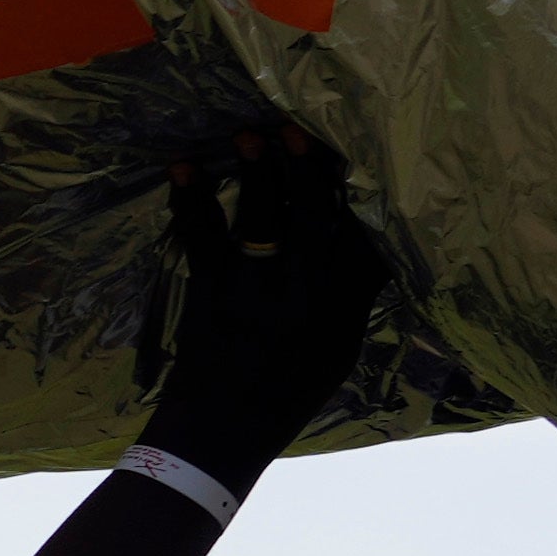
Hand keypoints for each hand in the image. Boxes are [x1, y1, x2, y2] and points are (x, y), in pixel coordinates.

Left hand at [141, 124, 385, 480]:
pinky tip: (182, 168)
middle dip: (305, 168)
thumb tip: (374, 249)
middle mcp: (303, 290)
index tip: (345, 152)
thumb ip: (355, 298)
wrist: (224, 427)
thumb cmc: (287, 390)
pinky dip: (190, 199)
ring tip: (248, 134)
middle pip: (312, 214)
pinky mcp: (211, 288)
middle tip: (296, 127)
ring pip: (262, 217)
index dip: (350, 191)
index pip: (356, 235)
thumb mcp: (338, 349)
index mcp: (338, 304)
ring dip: (255, 172)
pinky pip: (201, 234)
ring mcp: (255, 287)